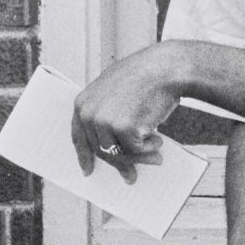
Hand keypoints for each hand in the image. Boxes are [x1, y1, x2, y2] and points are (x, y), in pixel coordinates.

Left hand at [71, 44, 178, 183]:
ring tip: (156, 158)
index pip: (79, 136)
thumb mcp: (116, 89)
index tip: (88, 170)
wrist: (165, 68)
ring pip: (118, 154)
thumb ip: (108, 111)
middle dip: (119, 165)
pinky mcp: (124, 128)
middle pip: (101, 150)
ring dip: (138, 159)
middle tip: (131, 176)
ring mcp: (105, 121)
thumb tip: (115, 142)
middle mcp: (89, 113)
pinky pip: (136, 150)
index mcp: (83, 102)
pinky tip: (159, 139)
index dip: (84, 155)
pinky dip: (150, 148)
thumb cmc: (146, 77)